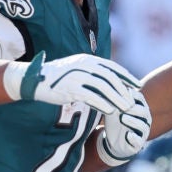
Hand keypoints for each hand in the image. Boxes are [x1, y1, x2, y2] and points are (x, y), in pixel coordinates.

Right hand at [5, 51, 139, 114]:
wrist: (34, 79)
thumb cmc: (57, 77)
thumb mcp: (76, 70)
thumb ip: (92, 73)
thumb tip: (109, 81)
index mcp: (87, 60)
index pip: (112, 67)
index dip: (126, 76)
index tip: (137, 85)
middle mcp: (84, 65)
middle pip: (110, 77)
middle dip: (124, 90)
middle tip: (133, 100)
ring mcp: (77, 76)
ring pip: (104, 87)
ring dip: (117, 98)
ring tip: (125, 107)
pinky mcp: (71, 88)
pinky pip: (91, 96)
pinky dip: (102, 103)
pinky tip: (110, 111)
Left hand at [96, 88, 150, 165]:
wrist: (114, 141)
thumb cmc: (114, 120)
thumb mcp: (113, 107)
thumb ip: (112, 96)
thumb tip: (103, 79)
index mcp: (140, 106)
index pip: (138, 98)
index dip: (129, 95)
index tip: (117, 92)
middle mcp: (145, 118)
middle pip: (142, 111)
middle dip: (132, 108)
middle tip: (121, 106)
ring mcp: (143, 131)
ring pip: (142, 125)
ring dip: (132, 121)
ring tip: (122, 118)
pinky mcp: (138, 144)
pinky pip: (138, 141)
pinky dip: (134, 138)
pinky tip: (127, 135)